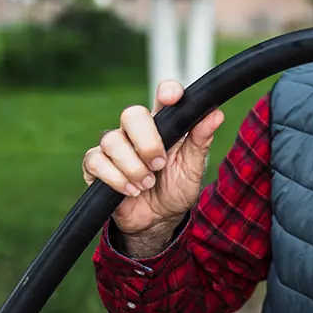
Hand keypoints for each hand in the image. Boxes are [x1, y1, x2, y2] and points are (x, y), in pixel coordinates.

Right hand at [82, 79, 224, 235]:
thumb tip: (216, 114)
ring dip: (133, 167)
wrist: (158, 220)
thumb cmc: (176, 188)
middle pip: (131, 114)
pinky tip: (131, 191)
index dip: (167, 91)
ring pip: (112, 140)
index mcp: (164, 126)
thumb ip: (201, 141)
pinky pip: (95, 161)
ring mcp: (114, 147)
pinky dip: (116, 179)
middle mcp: (136, 132)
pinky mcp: (95, 165)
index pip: (163, 96)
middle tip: (159, 164)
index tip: (172, 98)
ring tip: (148, 184)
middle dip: (147, 142)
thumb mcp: (193, 167)